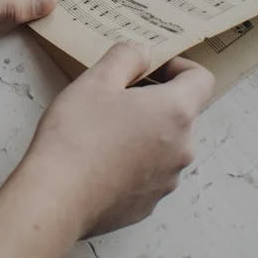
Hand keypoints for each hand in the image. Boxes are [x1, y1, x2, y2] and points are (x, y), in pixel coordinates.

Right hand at [16, 43, 214, 237]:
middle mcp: (182, 148)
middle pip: (181, 113)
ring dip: (144, 133)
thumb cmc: (77, 135)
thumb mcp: (97, 80)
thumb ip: (127, 56)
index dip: (178, 67)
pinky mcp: (148, 204)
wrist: (56, 198)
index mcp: (175, 112)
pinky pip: (149, 174)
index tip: (151, 69)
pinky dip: (133, 163)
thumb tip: (144, 52)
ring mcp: (167, 180)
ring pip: (164, 145)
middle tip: (115, 98)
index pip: (201, 79)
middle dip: (154, 101)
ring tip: (103, 132)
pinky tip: (99, 162)